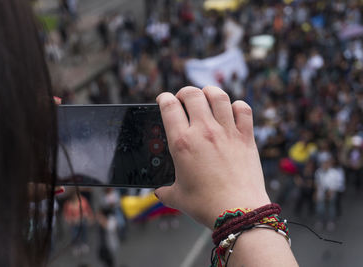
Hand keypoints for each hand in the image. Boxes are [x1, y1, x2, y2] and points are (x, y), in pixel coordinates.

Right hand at [155, 86, 269, 228]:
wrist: (238, 212)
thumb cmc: (206, 205)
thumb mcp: (177, 197)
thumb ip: (165, 191)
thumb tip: (159, 191)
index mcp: (182, 143)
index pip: (169, 106)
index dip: (164, 98)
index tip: (164, 100)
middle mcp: (204, 131)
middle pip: (192, 94)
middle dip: (184, 92)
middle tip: (183, 100)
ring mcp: (227, 132)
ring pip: (218, 96)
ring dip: (209, 92)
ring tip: (206, 97)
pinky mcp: (245, 137)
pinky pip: (243, 109)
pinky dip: (236, 105)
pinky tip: (232, 110)